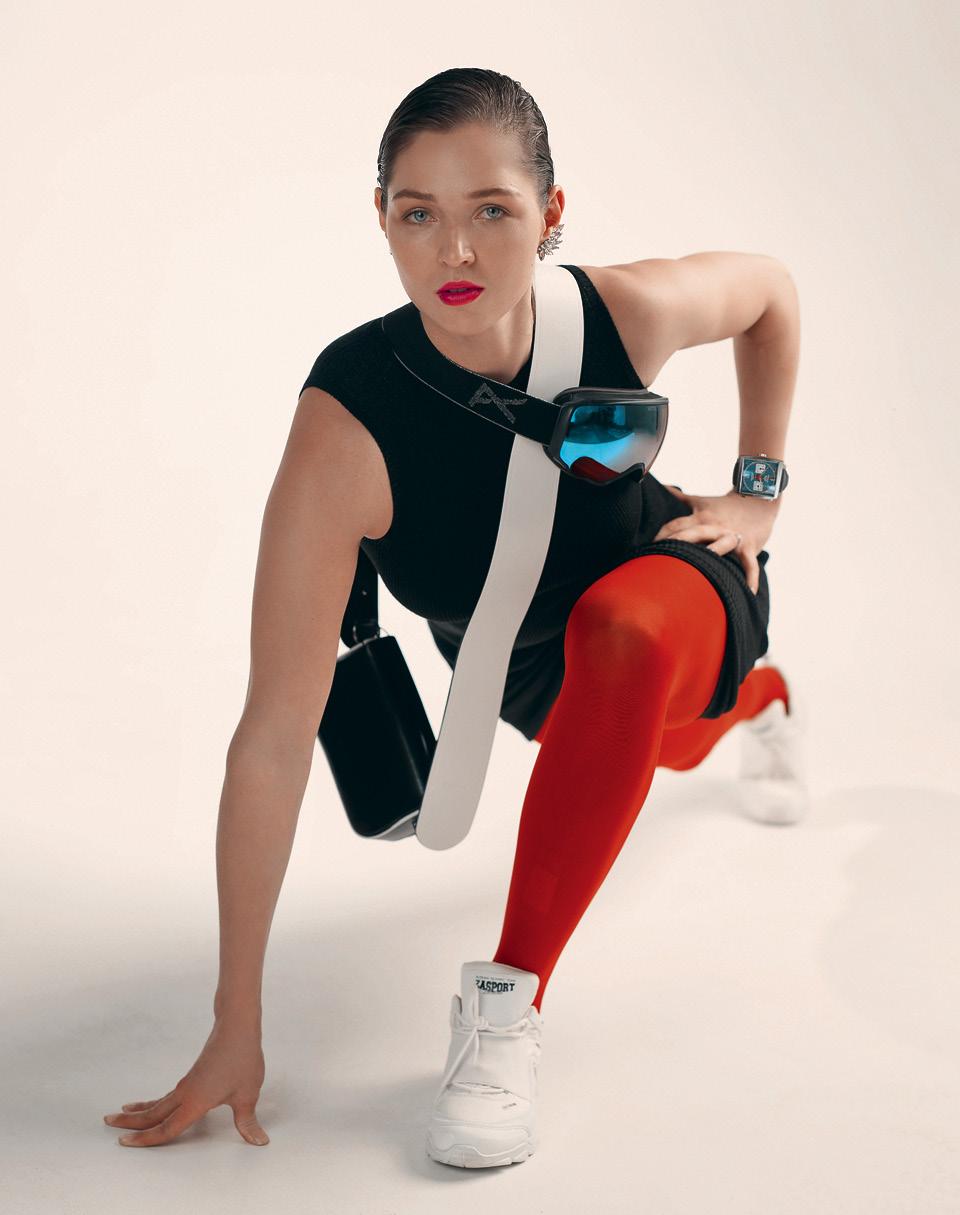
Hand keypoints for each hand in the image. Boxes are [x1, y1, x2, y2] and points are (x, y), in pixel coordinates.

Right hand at [102, 1017, 268, 1146]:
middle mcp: (186, 1093)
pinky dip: (155, 1101)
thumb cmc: (243, 1058)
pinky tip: (154, 1103)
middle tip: (108, 1123)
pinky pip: (168, 1095)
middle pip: (153, 1113)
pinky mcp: (193, 1076)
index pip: (166, 1129)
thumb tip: (259, 1141)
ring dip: (140, 1110)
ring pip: (158, 1102)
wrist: (237, 1026)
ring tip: (121, 1112)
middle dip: (130, 1122)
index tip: (124, 1143)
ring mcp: (187, 1083)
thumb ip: (247, 1121)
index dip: (146, 1140)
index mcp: (195, 1102)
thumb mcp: (248, 1094)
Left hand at [653, 485, 779, 594]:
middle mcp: (714, 527)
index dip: (661, 535)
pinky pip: (750, 565)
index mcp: (700, 518)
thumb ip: (680, 497)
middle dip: (676, 545)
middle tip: (659, 559)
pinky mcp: (749, 547)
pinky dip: (751, 579)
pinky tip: (749, 593)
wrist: (760, 500)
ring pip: (719, 548)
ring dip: (711, 557)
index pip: (676, 526)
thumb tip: (662, 485)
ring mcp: (732, 537)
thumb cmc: (726, 504)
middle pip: (691, 535)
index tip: (647, 548)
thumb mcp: (701, 500)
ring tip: (699, 574)